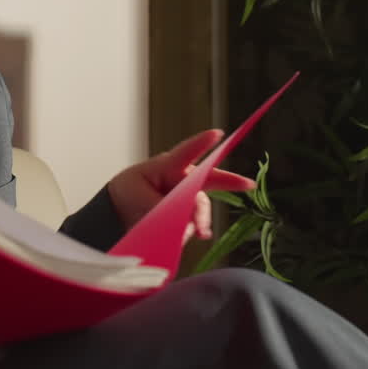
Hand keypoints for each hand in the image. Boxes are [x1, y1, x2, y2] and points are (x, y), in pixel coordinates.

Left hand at [106, 130, 255, 243]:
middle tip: (248, 184)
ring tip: (200, 232)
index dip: (202, 143)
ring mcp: (186, 197)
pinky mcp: (185, 214)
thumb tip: (187, 226)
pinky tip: (201, 234)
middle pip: (208, 179)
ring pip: (201, 205)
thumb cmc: (128, 193)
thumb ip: (162, 208)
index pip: (186, 152)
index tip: (217, 134)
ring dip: (202, 218)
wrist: (119, 212)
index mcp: (167, 166)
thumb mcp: (138, 197)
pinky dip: (196, 228)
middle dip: (230, 181)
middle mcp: (182, 179)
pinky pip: (195, 221)